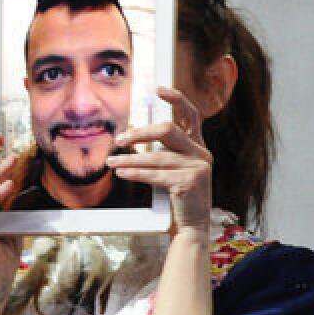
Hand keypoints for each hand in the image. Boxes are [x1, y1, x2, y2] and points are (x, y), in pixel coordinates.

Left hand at [108, 86, 213, 237]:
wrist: (193, 226)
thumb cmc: (179, 196)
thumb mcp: (176, 169)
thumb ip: (165, 152)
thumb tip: (133, 137)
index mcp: (198, 146)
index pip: (191, 115)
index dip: (176, 99)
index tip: (157, 89)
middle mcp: (202, 153)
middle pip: (168, 130)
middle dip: (140, 133)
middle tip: (119, 140)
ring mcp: (198, 167)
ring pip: (156, 156)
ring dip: (130, 160)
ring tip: (111, 163)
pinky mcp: (189, 182)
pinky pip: (155, 175)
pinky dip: (135, 173)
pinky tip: (121, 173)